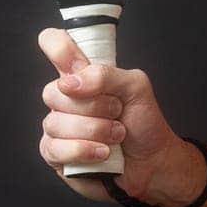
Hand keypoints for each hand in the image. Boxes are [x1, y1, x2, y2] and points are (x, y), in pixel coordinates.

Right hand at [37, 28, 187, 202]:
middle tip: (117, 112)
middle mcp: (66, 98)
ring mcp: (57, 125)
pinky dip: (84, 150)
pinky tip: (102, 153)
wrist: (152, 162)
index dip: (58, 47)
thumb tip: (70, 83)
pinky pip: (55, 148)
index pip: (54, 44)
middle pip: (53, 91)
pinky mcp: (55, 153)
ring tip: (116, 135)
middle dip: (94, 106)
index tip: (77, 65)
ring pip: (56, 122)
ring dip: (95, 130)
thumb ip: (106, 75)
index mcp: (82, 74)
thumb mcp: (136, 87)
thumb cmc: (144, 123)